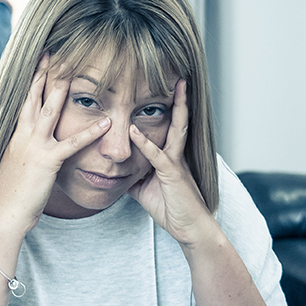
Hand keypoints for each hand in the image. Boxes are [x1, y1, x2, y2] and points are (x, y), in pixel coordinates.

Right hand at [0, 54, 110, 235]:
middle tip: (54, 51)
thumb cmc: (14, 193)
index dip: (34, 78)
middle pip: (34, 96)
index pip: (26, 99)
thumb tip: (32, 142)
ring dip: (63, 89)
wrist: (4, 214)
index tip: (41, 59)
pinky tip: (106, 122)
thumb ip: (26, 149)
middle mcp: (24, 135)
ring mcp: (34, 146)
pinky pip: (72, 144)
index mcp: (18, 134)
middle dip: (44, 72)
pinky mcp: (47, 162)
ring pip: (50, 110)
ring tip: (75, 70)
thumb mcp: (18, 164)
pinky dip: (91, 132)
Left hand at [127, 79, 215, 245]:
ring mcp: (176, 163)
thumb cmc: (171, 208)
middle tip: (179, 75)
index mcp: (170, 154)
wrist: (190, 229)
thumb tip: (115, 167)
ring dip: (175, 109)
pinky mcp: (172, 175)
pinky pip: (158, 156)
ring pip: (176, 130)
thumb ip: (132, 173)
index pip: (167, 124)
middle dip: (179, 98)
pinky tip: (133, 130)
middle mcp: (176, 154)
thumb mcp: (144, 188)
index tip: (162, 85)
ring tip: (174, 87)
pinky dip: (144, 143)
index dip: (166, 106)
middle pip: (178, 119)